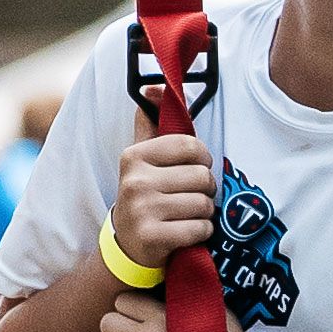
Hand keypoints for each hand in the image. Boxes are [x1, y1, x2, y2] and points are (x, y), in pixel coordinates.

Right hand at [113, 128, 216, 276]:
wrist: (126, 244)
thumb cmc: (145, 194)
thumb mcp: (143, 159)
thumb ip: (151, 123)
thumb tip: (154, 87)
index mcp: (134, 155)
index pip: (191, 146)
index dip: (202, 159)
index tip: (194, 169)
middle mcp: (135, 181)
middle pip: (202, 177)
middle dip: (206, 190)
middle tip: (191, 197)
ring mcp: (142, 210)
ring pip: (204, 205)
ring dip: (204, 213)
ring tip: (187, 214)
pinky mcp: (152, 237)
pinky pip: (200, 229)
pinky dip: (201, 232)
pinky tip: (186, 231)